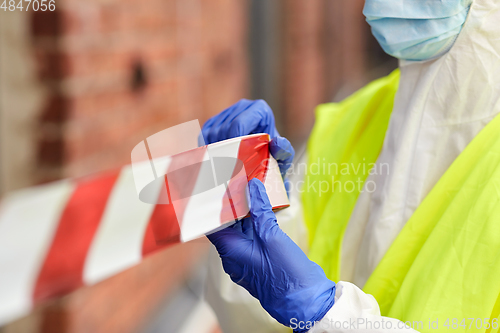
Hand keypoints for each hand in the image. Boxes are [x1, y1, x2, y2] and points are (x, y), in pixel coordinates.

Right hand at [202, 99, 294, 177]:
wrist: (264, 157)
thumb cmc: (274, 156)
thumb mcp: (283, 157)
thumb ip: (284, 151)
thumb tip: (276, 143)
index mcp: (260, 109)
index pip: (238, 124)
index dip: (233, 143)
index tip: (235, 160)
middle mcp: (242, 106)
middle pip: (223, 129)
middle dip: (224, 149)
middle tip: (228, 168)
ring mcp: (227, 112)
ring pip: (212, 133)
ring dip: (215, 151)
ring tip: (224, 166)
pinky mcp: (214, 122)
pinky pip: (204, 136)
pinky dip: (208, 149)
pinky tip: (217, 160)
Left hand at [207, 179, 335, 330]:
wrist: (307, 302)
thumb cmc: (286, 275)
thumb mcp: (272, 237)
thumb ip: (261, 210)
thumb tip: (253, 187)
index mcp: (231, 251)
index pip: (213, 222)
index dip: (215, 202)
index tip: (221, 185)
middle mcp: (235, 255)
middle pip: (228, 223)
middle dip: (235, 201)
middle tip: (242, 180)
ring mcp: (249, 258)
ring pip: (243, 228)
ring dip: (249, 209)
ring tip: (255, 187)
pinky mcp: (262, 258)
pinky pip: (255, 235)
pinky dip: (260, 220)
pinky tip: (269, 205)